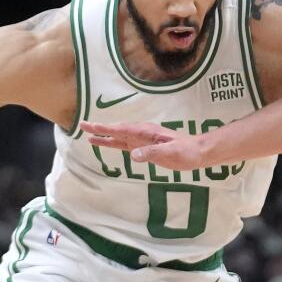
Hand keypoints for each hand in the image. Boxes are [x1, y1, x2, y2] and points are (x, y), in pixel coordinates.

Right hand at [80, 121, 210, 170]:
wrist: (200, 152)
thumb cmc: (187, 152)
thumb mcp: (171, 153)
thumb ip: (152, 154)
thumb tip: (133, 155)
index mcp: (147, 133)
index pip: (122, 130)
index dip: (105, 129)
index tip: (90, 127)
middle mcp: (143, 134)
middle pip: (117, 131)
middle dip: (99, 129)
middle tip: (82, 126)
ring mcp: (144, 141)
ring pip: (120, 138)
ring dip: (105, 137)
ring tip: (89, 138)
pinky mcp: (147, 148)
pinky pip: (128, 145)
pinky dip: (116, 144)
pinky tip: (110, 144)